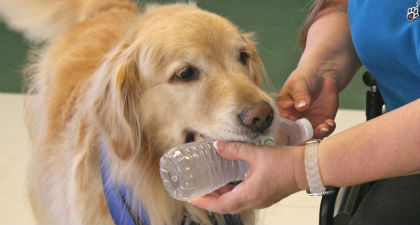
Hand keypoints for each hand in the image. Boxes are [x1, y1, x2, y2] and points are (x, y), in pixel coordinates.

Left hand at [189, 141, 304, 213]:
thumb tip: (218, 146)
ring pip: (235, 203)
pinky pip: (244, 198)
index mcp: (250, 194)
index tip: (192, 198)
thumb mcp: (257, 153)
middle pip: (227, 206)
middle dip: (211, 200)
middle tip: (199, 191)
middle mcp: (254, 200)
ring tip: (210, 186)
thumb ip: (235, 150)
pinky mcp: (266, 195)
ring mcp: (261, 199)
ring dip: (222, 197)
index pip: (221, 205)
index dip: (205, 202)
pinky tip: (229, 182)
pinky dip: (233, 193)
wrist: (308, 167)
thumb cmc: (286, 162)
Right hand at [277, 66, 337, 138]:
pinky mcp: (322, 122)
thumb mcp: (299, 83)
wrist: (322, 75)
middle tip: (310, 137)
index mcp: (283, 112)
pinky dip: (328, 130)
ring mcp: (308, 123)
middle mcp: (294, 121)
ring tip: (325, 126)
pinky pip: (324, 132)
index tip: (294, 134)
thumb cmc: (304, 77)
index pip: (281, 127)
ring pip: (310, 138)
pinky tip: (330, 122)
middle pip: (295, 137)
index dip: (286, 134)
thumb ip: (300, 95)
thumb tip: (301, 106)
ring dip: (317, 136)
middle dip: (302, 140)